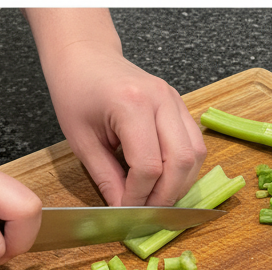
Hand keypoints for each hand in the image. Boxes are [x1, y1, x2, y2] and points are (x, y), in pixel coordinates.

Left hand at [25, 9, 205, 206]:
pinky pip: (196, 145)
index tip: (127, 210)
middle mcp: (161, 100)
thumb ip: (106, 177)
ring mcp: (176, 101)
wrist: (85, 54)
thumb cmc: (75, 90)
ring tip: (159, 196)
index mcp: (130, 104)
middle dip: (166, 195)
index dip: (140, 195)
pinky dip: (185, 169)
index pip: (148, 166)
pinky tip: (168, 178)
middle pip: (180, 162)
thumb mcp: (81, 139)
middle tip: (148, 211)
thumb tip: (123, 211)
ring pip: (195, 156)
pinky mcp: (182, 106)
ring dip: (181, 184)